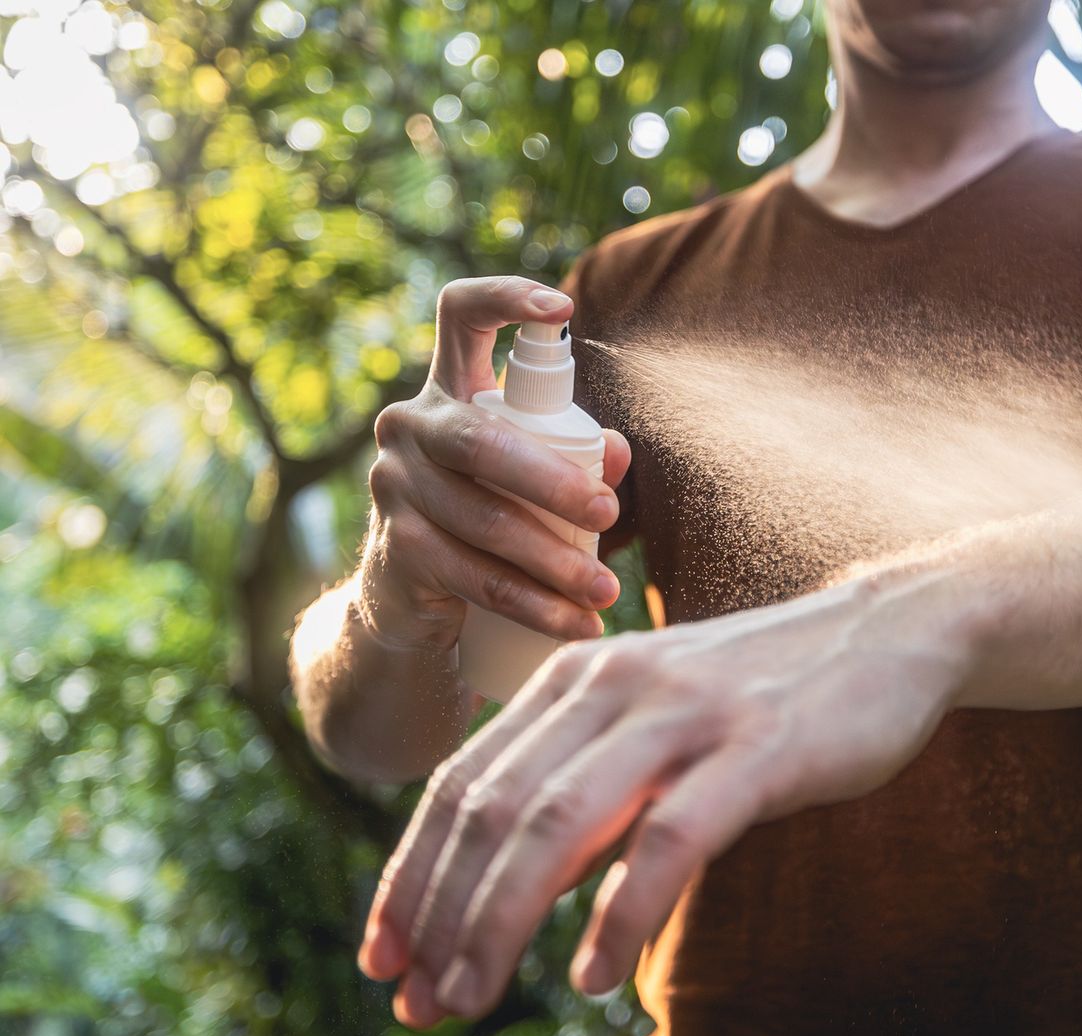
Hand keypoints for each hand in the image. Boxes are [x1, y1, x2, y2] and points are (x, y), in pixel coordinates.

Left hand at [355, 575, 969, 1026]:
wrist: (891, 631)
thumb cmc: (766, 693)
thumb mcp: (655, 727)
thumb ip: (586, 792)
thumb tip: (513, 888)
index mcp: (579, 677)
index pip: (463, 782)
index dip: (410, 875)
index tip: (383, 957)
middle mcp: (615, 684)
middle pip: (493, 809)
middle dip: (440, 913)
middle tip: (416, 1002)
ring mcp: (686, 712)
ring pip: (558, 823)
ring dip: (500, 920)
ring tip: (470, 996)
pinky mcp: (757, 747)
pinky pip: (671, 838)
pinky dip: (622, 912)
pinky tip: (595, 972)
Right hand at [359, 276, 631, 651]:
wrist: (411, 598)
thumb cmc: (490, 514)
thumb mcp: (532, 478)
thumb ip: (579, 455)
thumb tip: (620, 453)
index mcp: (450, 389)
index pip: (459, 314)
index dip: (505, 298)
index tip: (563, 307)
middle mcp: (411, 426)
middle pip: (483, 442)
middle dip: (553, 483)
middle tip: (610, 517)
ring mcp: (394, 487)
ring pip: (485, 523)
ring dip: (555, 565)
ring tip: (606, 593)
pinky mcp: (396, 549)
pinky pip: (473, 579)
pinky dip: (532, 607)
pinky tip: (575, 624)